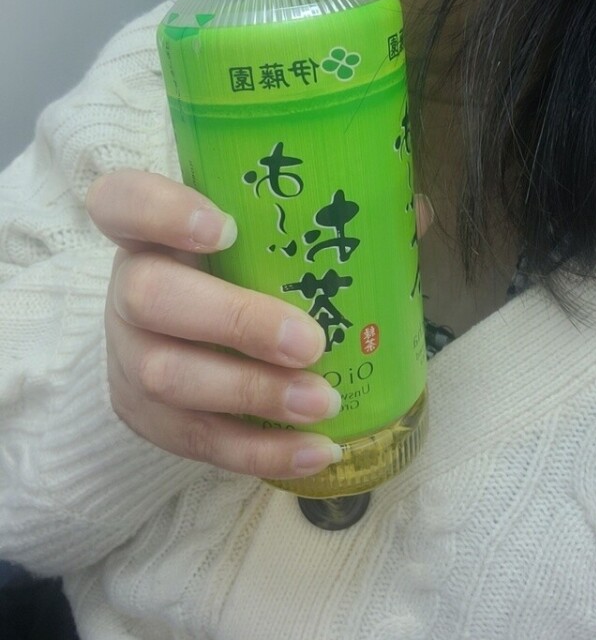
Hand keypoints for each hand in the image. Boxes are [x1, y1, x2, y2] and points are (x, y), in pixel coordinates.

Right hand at [86, 170, 343, 479]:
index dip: (161, 212)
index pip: (122, 202)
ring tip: (323, 403)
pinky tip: (316, 450)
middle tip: (309, 342)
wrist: (177, 337)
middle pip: (150, 297)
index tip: (225, 226)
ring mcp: (127, 355)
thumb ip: (328, 219)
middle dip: (235, 321)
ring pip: (168, 376)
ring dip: (253, 394)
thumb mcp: (261, 239)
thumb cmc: (232, 273)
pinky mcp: (142, 414)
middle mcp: (128, 287)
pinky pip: (194, 439)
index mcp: (150, 230)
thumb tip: (414, 213)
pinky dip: (260, 450)